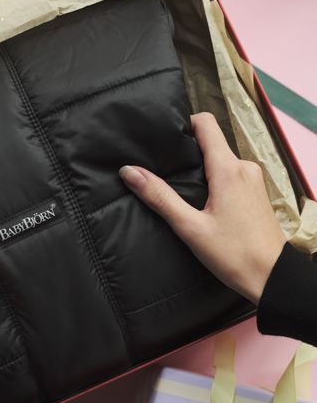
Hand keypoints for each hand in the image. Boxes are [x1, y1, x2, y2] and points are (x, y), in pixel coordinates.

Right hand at [119, 112, 286, 304]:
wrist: (272, 279)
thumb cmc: (234, 254)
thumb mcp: (190, 227)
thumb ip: (160, 197)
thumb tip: (130, 171)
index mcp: (228, 169)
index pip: (205, 123)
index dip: (183, 124)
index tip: (164, 138)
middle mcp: (244, 167)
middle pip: (210, 142)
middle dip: (187, 152)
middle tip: (163, 168)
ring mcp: (253, 179)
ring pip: (220, 160)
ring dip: (201, 169)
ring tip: (180, 188)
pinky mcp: (256, 193)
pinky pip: (231, 174)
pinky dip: (214, 181)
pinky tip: (201, 202)